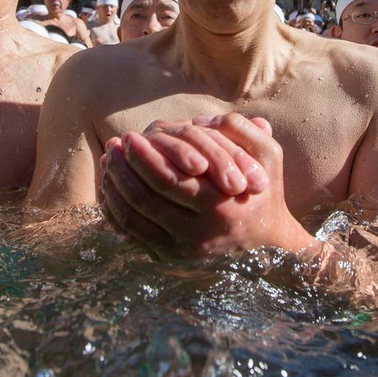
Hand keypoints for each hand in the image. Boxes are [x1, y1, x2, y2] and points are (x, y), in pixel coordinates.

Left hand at [99, 113, 315, 255]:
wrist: (268, 242)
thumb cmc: (265, 192)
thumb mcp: (269, 156)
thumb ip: (243, 130)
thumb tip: (202, 119)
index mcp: (220, 206)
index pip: (168, 179)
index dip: (143, 156)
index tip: (130, 136)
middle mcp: (198, 234)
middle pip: (145, 198)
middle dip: (123, 168)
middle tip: (113, 145)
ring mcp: (182, 251)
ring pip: (133, 219)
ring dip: (114, 187)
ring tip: (108, 162)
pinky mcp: (170, 258)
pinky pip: (132, 235)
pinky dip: (116, 210)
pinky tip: (111, 188)